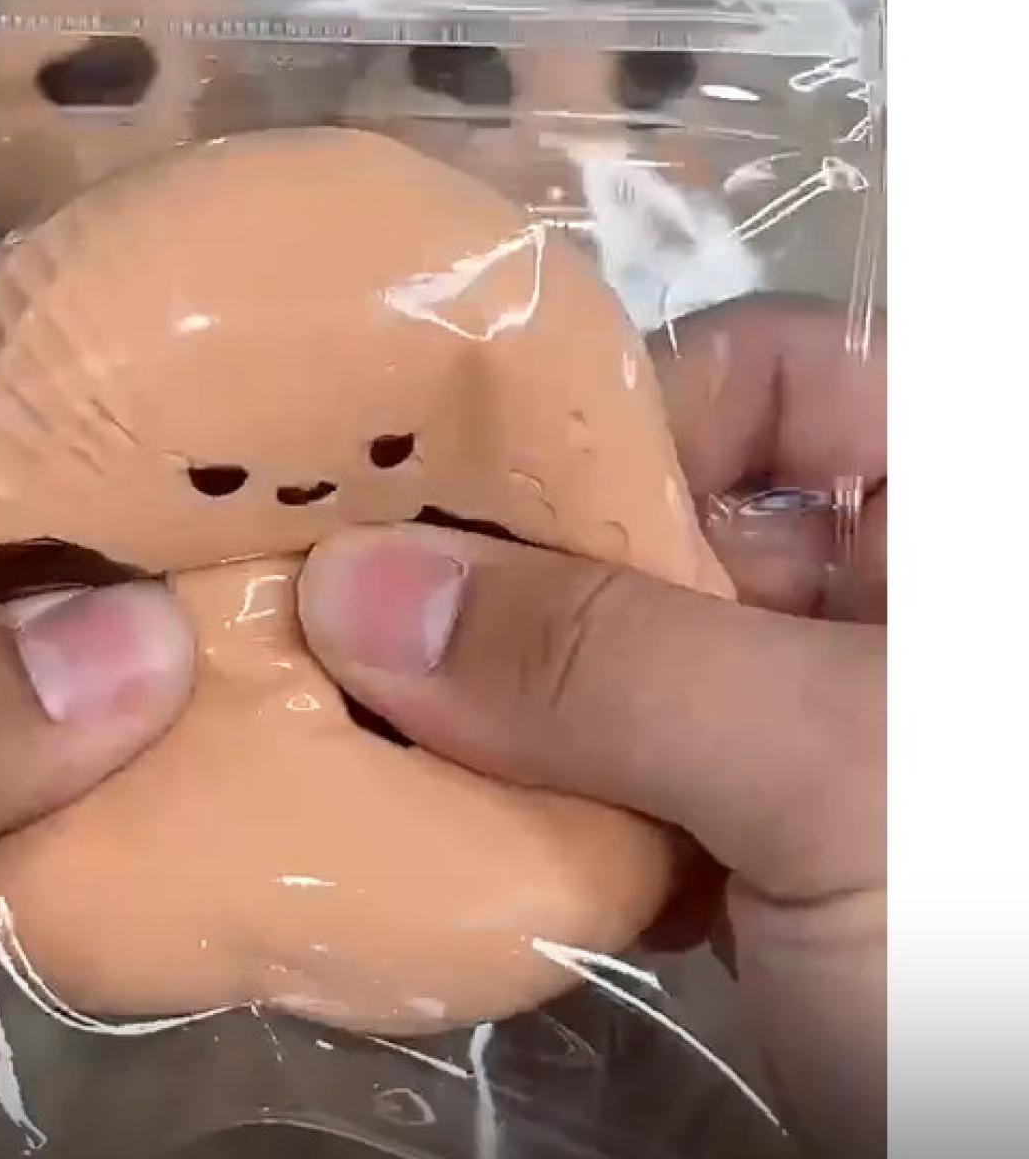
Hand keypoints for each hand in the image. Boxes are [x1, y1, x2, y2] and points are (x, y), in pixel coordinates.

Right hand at [297, 296, 885, 1158]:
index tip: (467, 494)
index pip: (774, 372)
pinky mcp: (765, 857)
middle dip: (517, 564)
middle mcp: (880, 609)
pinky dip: (538, 795)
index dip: (624, 409)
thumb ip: (597, 664)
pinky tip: (453, 819)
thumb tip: (354, 588)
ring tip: (369, 708)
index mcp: (945, 528)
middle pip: (669, 517)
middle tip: (358, 600)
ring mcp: (817, 737)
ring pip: (625, 657)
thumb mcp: (833, 774)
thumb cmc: (1005, 946)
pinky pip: (622, 776)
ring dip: (504, 697)